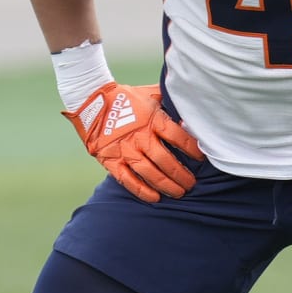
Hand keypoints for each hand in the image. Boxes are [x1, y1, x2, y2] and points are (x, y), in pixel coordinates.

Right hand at [65, 81, 202, 202]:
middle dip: (181, 175)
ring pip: (149, 172)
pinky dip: (141, 190)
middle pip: (165, 160)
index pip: (178, 137)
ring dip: (166, 185)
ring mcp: (125, 149)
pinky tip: (155, 198)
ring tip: (179, 193)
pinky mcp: (111, 160)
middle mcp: (140, 137)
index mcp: (152, 119)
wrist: (90, 100)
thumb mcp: (151, 94)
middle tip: (192, 184)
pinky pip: (127, 179)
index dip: (191, 150)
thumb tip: (190, 112)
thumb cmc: (126, 98)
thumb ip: (170, 103)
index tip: (201, 159)